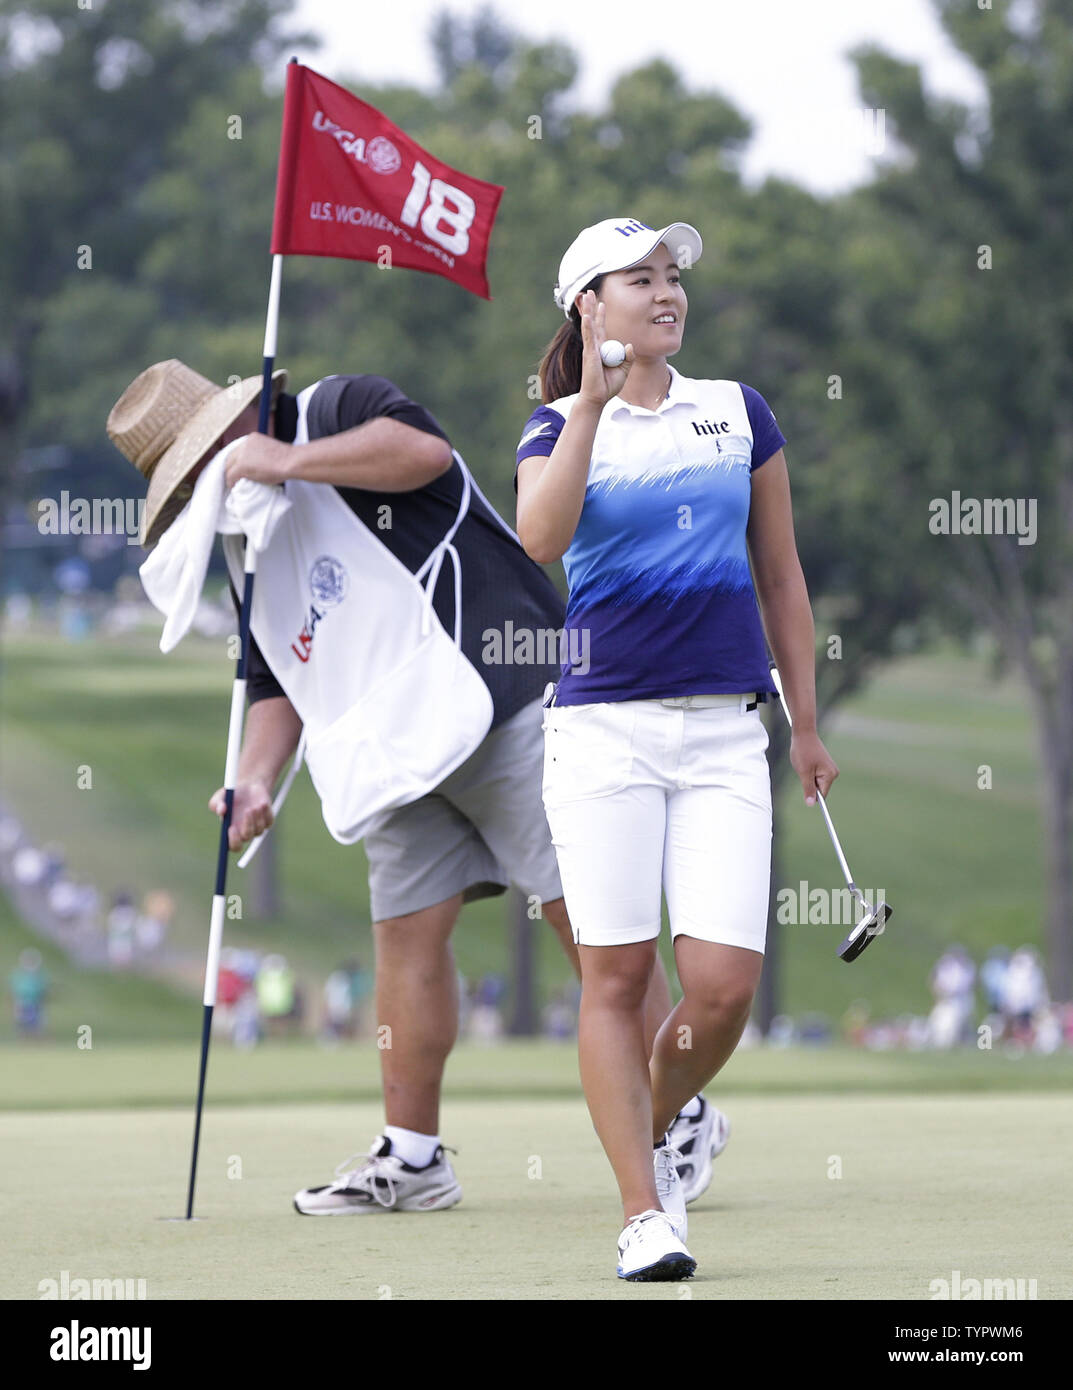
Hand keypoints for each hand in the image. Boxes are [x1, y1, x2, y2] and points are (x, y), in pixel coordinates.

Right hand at [208, 781, 273, 850]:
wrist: (249, 786)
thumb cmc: (232, 794)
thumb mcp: (221, 796)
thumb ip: (217, 804)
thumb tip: (221, 811)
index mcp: (231, 831)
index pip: (233, 846)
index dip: (233, 840)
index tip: (231, 828)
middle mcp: (244, 832)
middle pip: (247, 838)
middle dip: (247, 825)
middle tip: (246, 811)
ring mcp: (257, 828)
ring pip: (259, 828)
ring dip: (256, 815)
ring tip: (253, 805)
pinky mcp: (268, 821)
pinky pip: (269, 820)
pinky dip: (265, 811)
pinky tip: (261, 803)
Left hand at [223, 434, 292, 489]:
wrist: (291, 461)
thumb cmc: (288, 459)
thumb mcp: (271, 450)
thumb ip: (261, 454)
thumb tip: (257, 465)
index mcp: (252, 438)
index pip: (238, 449)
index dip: (236, 460)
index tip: (237, 468)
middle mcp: (245, 443)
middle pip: (230, 457)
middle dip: (230, 467)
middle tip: (233, 477)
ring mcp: (242, 454)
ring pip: (229, 466)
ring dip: (230, 475)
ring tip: (233, 483)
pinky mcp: (241, 466)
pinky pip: (231, 475)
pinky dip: (231, 482)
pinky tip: (234, 487)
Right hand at [577, 291, 634, 406]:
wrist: (598, 397)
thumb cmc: (608, 386)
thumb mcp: (624, 370)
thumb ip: (628, 357)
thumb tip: (630, 345)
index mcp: (602, 349)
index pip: (601, 328)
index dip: (601, 315)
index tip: (602, 303)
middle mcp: (594, 346)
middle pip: (593, 322)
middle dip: (591, 306)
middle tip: (589, 292)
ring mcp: (591, 348)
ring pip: (589, 325)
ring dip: (587, 309)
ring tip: (585, 296)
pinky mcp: (589, 354)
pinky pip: (589, 337)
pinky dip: (588, 326)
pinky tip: (586, 317)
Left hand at [789, 731, 838, 806]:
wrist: (803, 734)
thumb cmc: (803, 751)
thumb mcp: (803, 772)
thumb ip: (808, 789)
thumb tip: (811, 804)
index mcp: (830, 775)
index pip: (822, 795)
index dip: (811, 794)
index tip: (805, 783)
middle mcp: (833, 773)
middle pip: (819, 789)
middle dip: (809, 783)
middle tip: (804, 769)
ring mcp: (829, 769)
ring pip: (816, 782)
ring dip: (807, 777)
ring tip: (805, 764)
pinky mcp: (824, 766)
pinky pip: (815, 776)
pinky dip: (808, 772)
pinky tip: (806, 762)